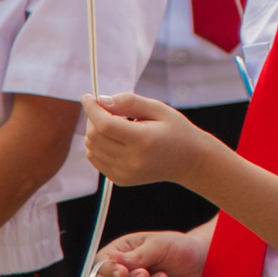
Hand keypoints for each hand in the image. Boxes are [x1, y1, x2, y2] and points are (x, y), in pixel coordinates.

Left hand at [82, 91, 214, 188]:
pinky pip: (96, 160)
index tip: (88, 97)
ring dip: (94, 132)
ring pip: (91, 149)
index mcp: (143, 141)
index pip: (105, 125)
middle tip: (106, 108)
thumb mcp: (158, 108)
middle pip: (95, 137)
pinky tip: (114, 138)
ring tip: (114, 123)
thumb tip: (102, 100)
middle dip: (92, 119)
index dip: (92, 109)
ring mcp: (125, 173)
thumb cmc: (176, 130)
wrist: (189, 161)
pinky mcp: (121, 179)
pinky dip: (97, 146)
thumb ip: (130, 102)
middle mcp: (131, 161)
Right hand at [97, 228, 210, 276]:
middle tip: (147, 274)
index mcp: (122, 252)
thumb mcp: (160, 245)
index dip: (109, 271)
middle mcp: (123, 272)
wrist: (203, 266)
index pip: (100, 264)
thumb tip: (111, 259)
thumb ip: (137, 256)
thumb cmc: (181, 249)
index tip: (125, 273)